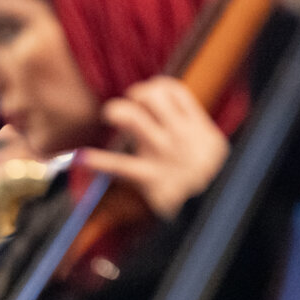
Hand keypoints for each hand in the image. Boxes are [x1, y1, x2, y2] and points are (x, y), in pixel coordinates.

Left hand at [78, 76, 229, 219]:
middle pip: (153, 96)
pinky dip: (99, 161)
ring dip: (118, 111)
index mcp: (197, 127)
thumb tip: (164, 108)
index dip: (156, 87)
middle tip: (131, 103)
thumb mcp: (210, 149)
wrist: (216, 212)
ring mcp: (164, 155)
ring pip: (135, 119)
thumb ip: (191, 128)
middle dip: (137, 94)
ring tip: (111, 114)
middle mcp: (180, 136)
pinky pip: (121, 166)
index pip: (173, 90)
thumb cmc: (207, 180)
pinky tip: (83, 157)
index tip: (148, 94)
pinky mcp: (151, 178)